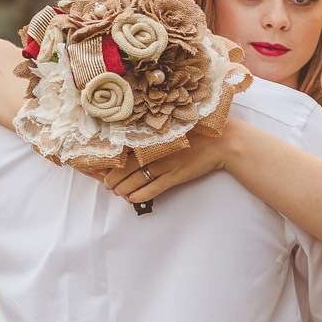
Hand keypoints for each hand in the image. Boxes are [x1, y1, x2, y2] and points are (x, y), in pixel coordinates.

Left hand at [101, 125, 237, 202]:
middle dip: (112, 180)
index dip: (109, 162)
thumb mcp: (173, 124)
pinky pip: (151, 190)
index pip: (122, 151)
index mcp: (152, 135)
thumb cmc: (198, 129)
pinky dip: (139, 196)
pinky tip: (132, 198)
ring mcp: (164, 164)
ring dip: (122, 190)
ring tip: (118, 192)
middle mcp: (155, 150)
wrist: (222, 140)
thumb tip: (135, 137)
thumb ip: (154, 130)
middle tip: (108, 184)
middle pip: (123, 169)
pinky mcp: (175, 177)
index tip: (99, 167)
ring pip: (134, 182)